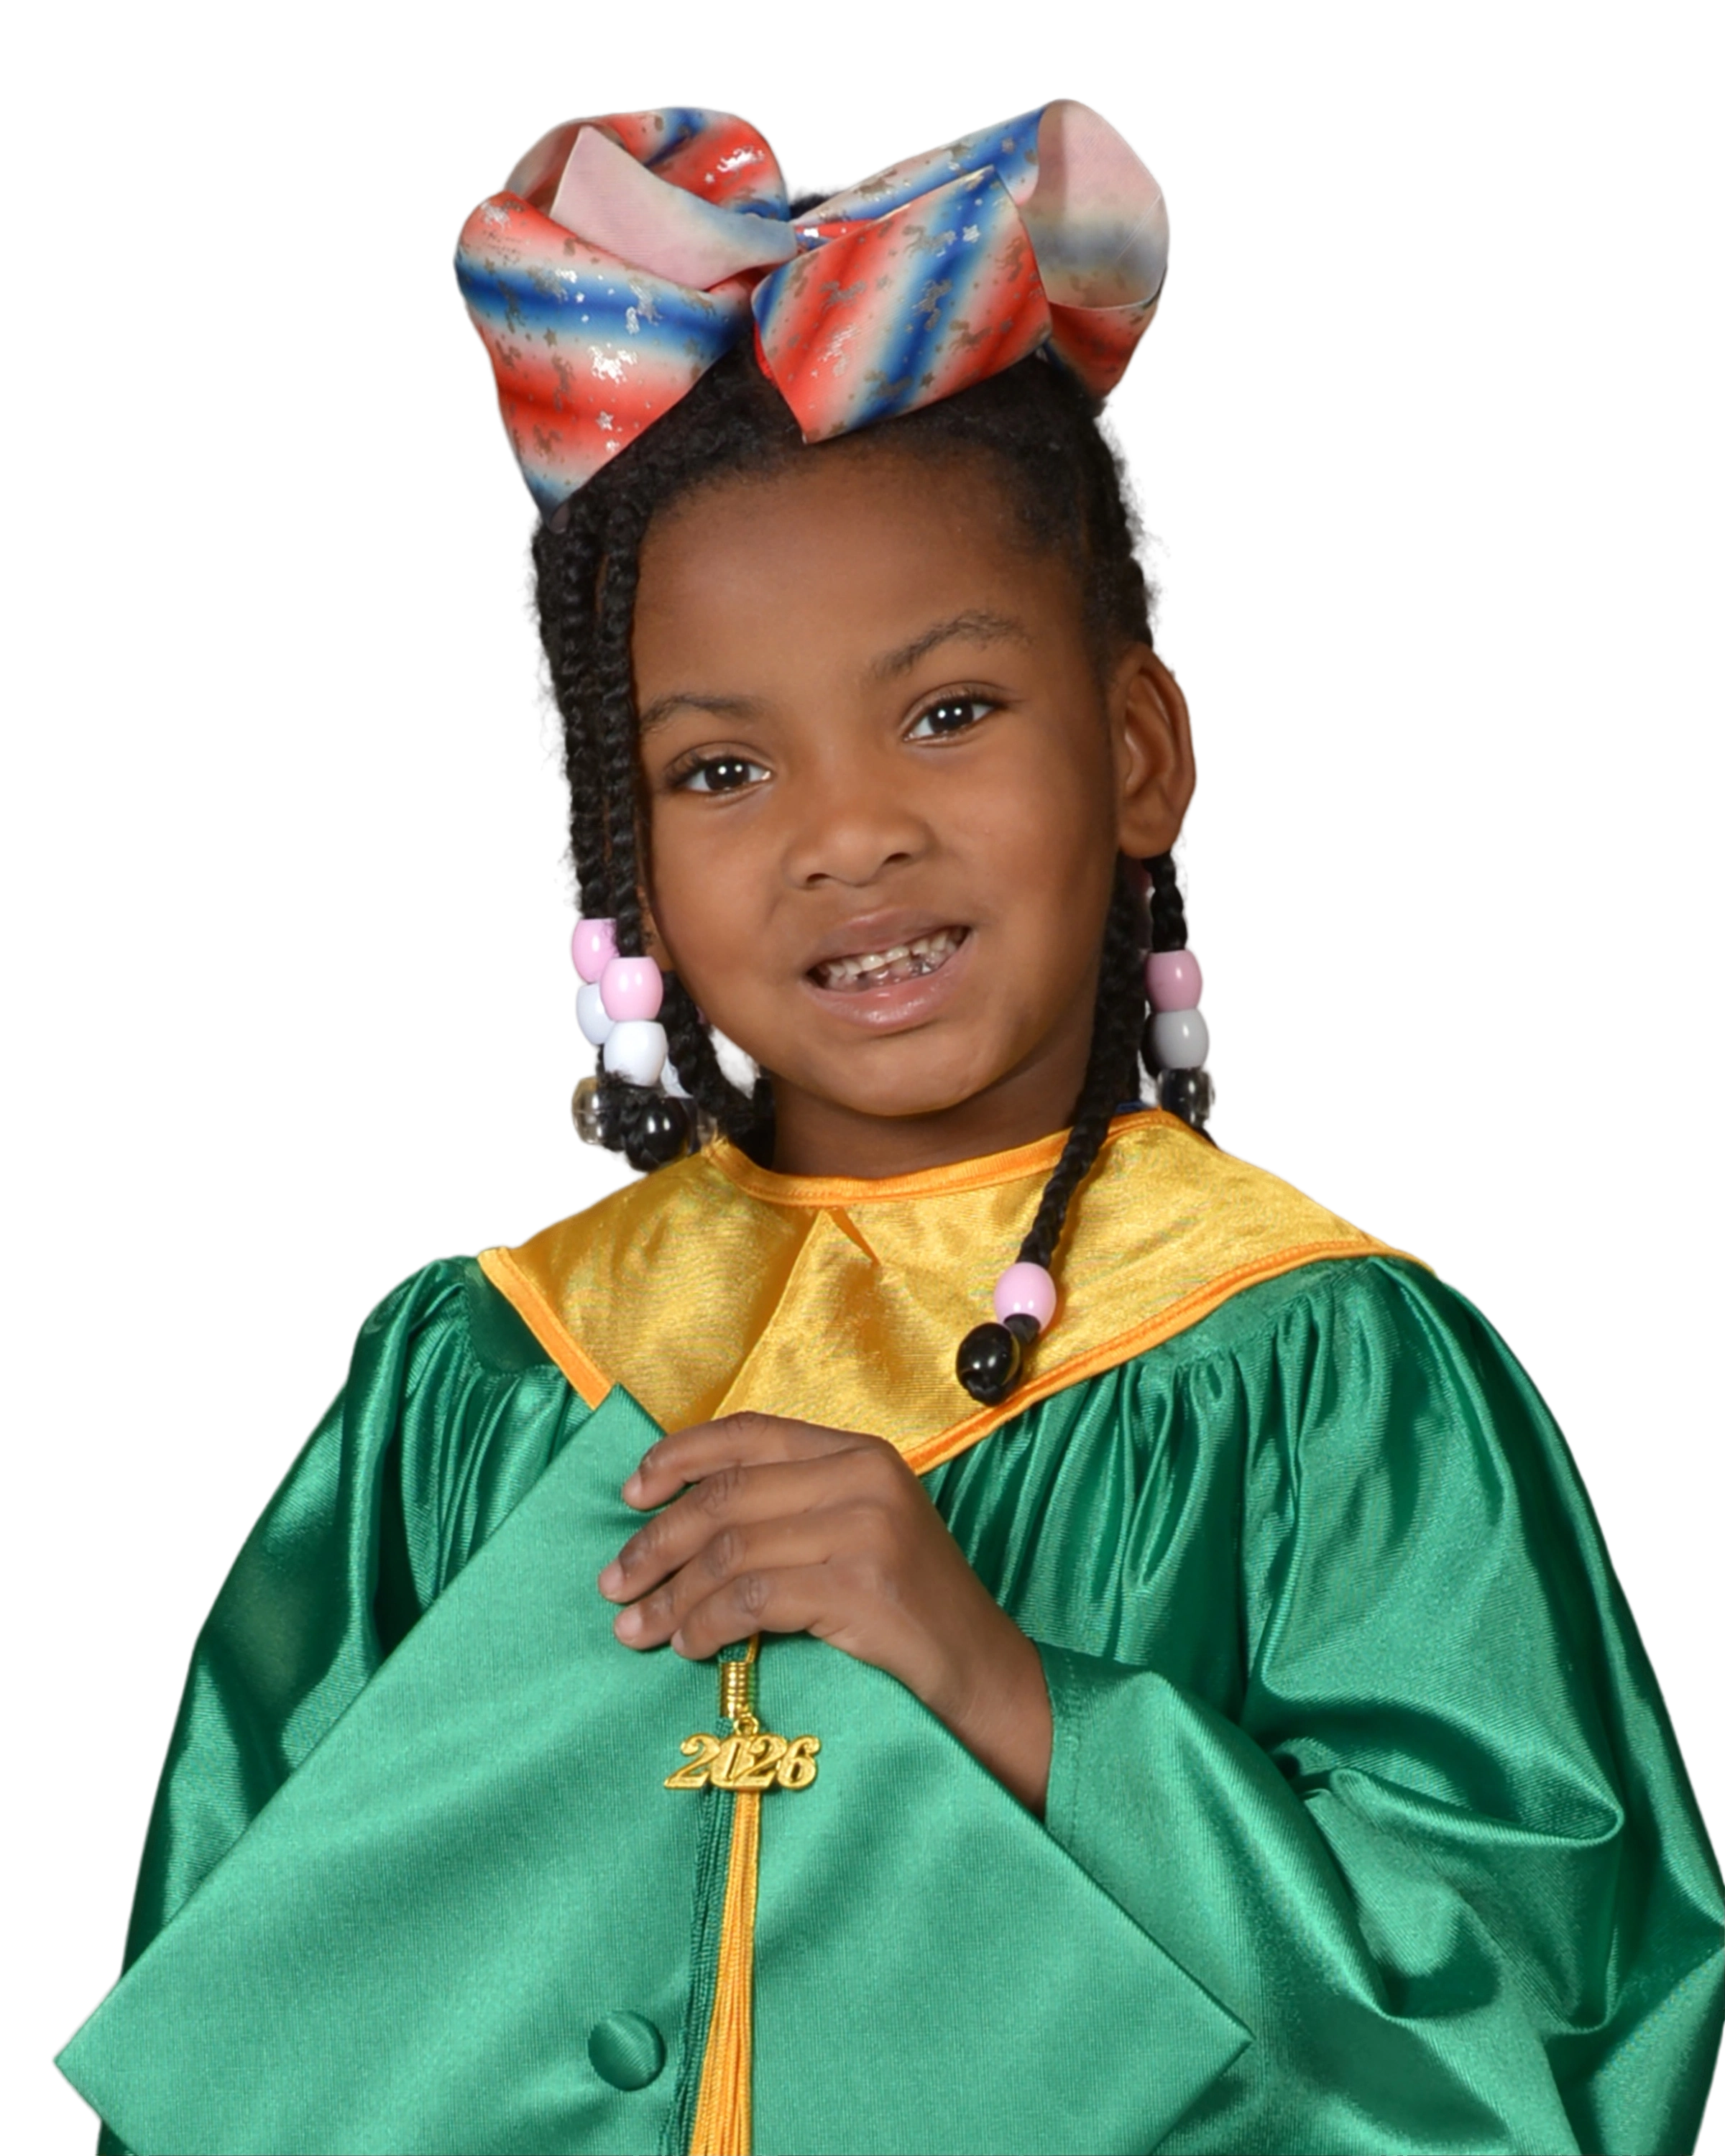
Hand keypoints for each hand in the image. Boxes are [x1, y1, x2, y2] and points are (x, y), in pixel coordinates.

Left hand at [596, 1412, 1051, 1813]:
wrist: (983, 1676)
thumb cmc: (907, 1611)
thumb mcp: (855, 1533)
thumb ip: (789, 1509)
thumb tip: (675, 1520)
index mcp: (860, 1452)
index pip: (749, 1433)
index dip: (679, 1458)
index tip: (631, 1493)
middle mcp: (864, 1477)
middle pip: (727, 1496)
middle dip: (657, 1541)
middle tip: (613, 1582)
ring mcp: (865, 1529)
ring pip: (731, 1549)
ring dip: (670, 1594)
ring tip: (636, 1628)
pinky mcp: (860, 1586)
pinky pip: (753, 1598)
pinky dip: (707, 1623)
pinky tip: (689, 1647)